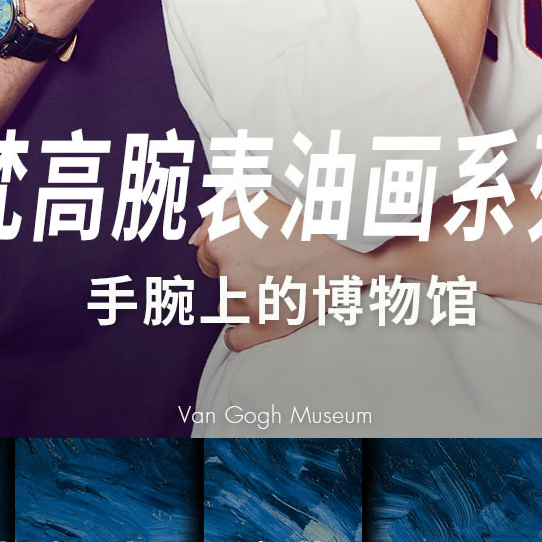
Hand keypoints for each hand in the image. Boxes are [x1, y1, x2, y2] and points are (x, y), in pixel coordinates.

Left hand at [193, 185, 302, 343]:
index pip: (205, 257)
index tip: (250, 253)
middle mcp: (229, 273)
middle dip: (236, 278)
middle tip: (269, 267)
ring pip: (227, 308)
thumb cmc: (303, 218)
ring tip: (274, 286)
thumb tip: (194, 241)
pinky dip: (239, 334)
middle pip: (218, 283)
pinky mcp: (265, 325)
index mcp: (221, 241)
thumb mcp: (256, 201)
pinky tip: (255, 320)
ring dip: (244, 301)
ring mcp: (247, 302)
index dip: (227, 254)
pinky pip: (235, 340)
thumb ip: (217, 216)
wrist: (346, 242)